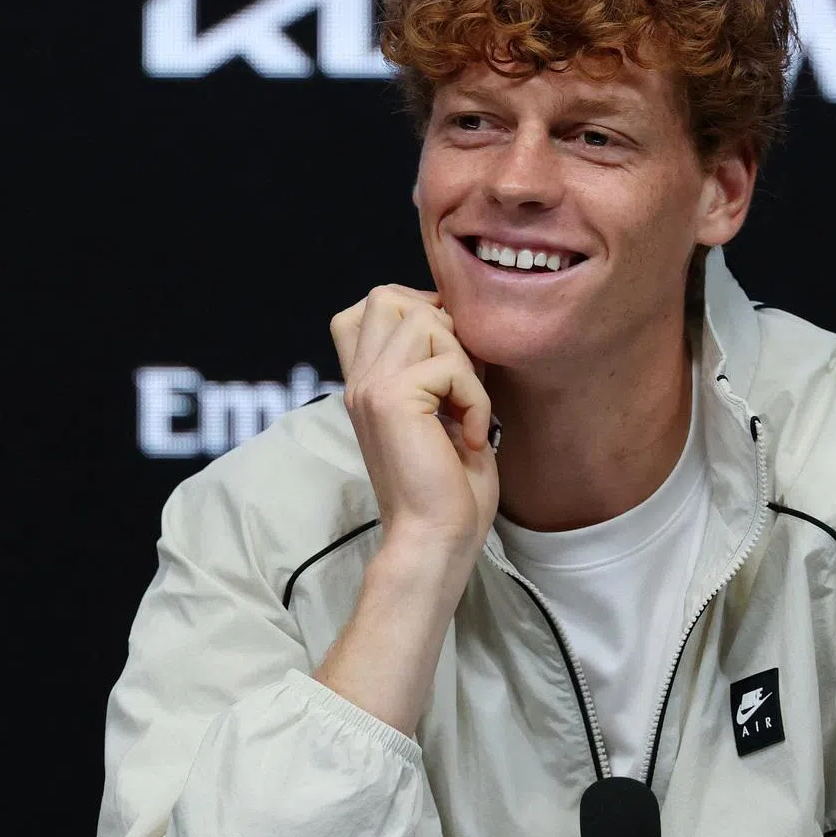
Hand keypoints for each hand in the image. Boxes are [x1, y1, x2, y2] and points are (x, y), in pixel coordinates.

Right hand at [331, 285, 498, 570]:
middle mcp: (359, 378)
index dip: (418, 311)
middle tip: (458, 381)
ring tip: (465, 411)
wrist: (436, 539)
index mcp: (365, 380)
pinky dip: (476, 399)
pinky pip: (451, 364)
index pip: (370, 305)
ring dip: (464, 364)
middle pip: (388, 296)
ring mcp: (370, 386)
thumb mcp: (441, 410)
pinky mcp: (392, 399)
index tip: (450, 362)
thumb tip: (460, 318)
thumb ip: (434, 363)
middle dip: (442, 325)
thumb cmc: (449, 486)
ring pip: (426, 320)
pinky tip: (470, 436)